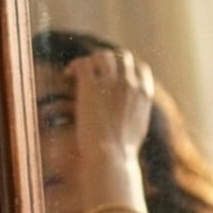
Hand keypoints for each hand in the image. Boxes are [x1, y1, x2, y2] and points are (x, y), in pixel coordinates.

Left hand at [69, 48, 153, 171]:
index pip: (139, 67)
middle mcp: (130, 83)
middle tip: (93, 72)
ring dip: (90, 62)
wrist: (112, 156)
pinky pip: (83, 64)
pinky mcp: (91, 86)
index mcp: (144, 94)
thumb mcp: (139, 128)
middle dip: (107, 61)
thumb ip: (138, 112)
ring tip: (77, 74)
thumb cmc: (123, 151)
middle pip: (121, 56)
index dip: (125, 67)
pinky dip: (74, 66)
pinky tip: (67, 76)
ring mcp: (111, 83)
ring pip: (102, 56)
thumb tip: (134, 113)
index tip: (113, 73)